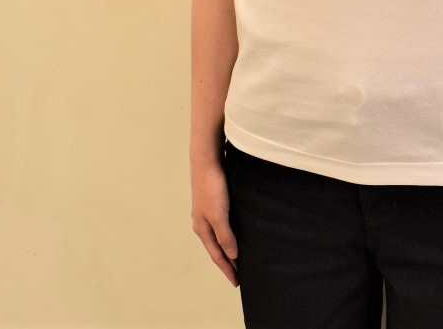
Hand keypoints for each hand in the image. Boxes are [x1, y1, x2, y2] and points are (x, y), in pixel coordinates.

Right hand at [191, 158, 238, 286]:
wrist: (206, 160)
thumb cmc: (212, 187)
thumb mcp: (219, 214)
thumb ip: (225, 235)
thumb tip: (233, 255)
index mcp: (202, 229)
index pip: (217, 256)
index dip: (228, 269)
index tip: (238, 283)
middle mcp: (203, 223)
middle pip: (217, 248)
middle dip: (227, 262)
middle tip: (240, 274)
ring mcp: (207, 212)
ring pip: (219, 236)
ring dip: (228, 247)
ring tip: (239, 257)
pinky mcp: (213, 201)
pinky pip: (222, 223)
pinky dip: (229, 232)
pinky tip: (237, 230)